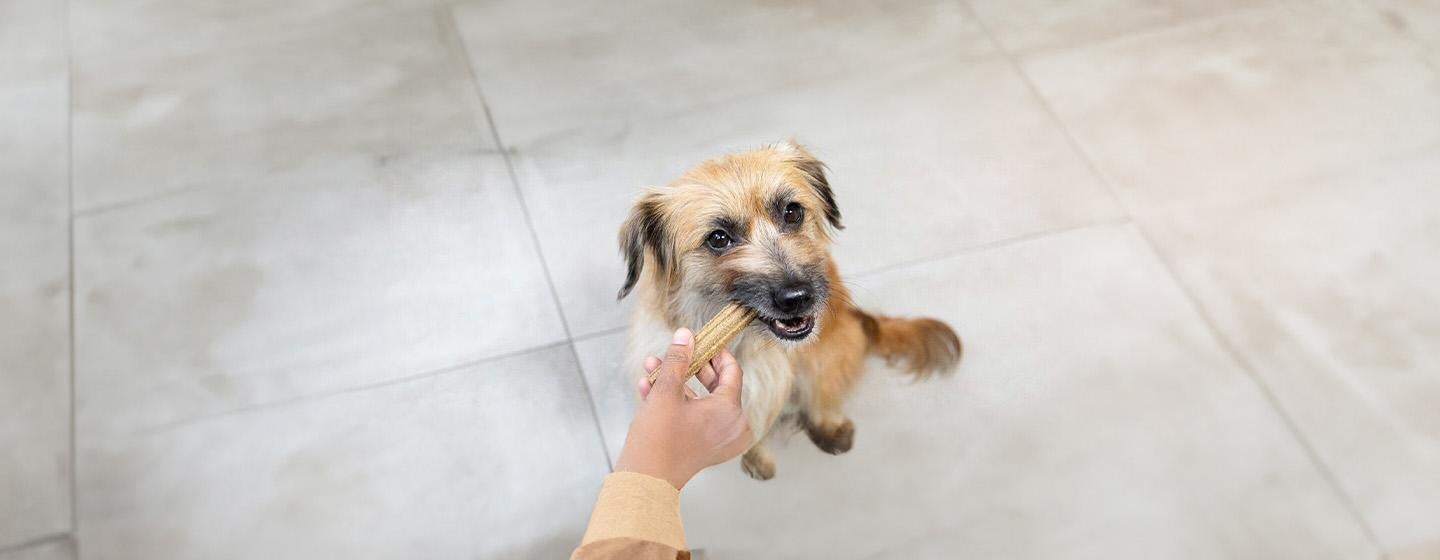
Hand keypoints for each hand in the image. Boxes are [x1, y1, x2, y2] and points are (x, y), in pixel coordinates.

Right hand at [613, 328, 750, 488]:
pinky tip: (650, 388)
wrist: (645, 480)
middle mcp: (732, 426)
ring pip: (701, 401)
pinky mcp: (706, 448)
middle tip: (676, 354)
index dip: (714, 353)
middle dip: (689, 367)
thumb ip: (678, 360)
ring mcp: (720, 440)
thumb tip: (685, 336)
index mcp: (731, 411)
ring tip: (653, 368)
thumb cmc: (658, 440)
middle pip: (717, 385)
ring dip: (676, 383)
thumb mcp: (666, 391)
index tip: (700, 342)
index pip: (732, 371)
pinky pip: (696, 418)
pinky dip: (677, 404)